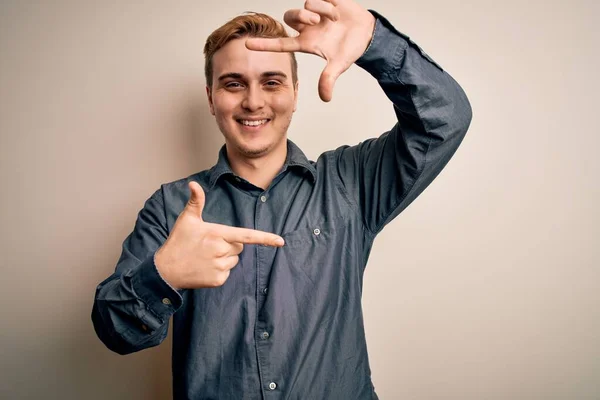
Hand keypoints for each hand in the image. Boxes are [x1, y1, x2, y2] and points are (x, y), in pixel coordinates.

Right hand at [155, 182, 283, 288]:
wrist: (166, 270)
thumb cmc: (178, 241)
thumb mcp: (186, 219)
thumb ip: (196, 201)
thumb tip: (194, 184)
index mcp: (217, 234)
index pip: (246, 236)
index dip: (265, 238)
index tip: (280, 241)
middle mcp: (221, 251)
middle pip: (239, 247)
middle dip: (228, 245)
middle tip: (208, 245)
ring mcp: (220, 267)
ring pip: (234, 260)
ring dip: (224, 258)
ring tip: (205, 257)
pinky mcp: (218, 280)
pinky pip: (227, 272)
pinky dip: (219, 270)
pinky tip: (205, 267)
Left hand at [246, 0, 375, 101]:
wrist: (367, 33)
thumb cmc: (350, 49)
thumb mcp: (339, 65)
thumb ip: (329, 79)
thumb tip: (325, 98)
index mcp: (307, 42)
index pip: (281, 44)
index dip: (264, 45)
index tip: (246, 45)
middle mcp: (307, 27)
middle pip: (289, 17)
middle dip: (300, 17)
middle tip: (315, 22)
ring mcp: (315, 13)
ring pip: (305, 5)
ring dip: (320, 10)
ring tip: (333, 19)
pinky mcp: (324, 0)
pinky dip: (328, 4)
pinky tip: (336, 11)